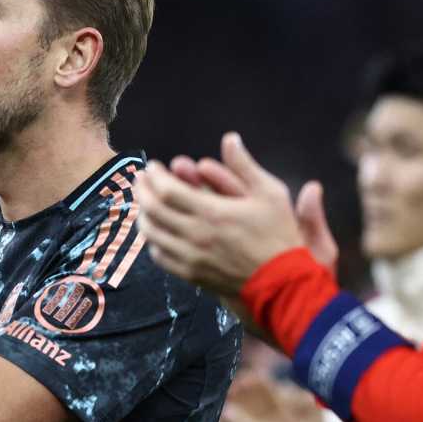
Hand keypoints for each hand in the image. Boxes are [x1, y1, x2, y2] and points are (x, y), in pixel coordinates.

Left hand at [134, 132, 337, 297]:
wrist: (282, 283)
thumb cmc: (278, 235)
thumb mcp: (270, 193)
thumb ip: (245, 165)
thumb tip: (230, 138)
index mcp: (212, 212)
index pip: (167, 190)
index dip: (154, 176)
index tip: (152, 167)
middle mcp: (196, 235)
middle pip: (153, 210)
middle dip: (142, 191)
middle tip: (140, 180)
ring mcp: (191, 257)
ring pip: (152, 234)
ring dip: (143, 215)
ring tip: (144, 203)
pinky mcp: (192, 275)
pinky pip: (160, 257)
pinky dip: (153, 241)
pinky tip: (157, 232)